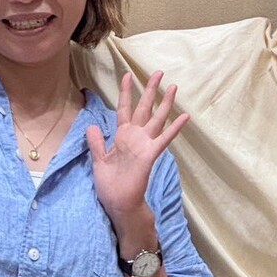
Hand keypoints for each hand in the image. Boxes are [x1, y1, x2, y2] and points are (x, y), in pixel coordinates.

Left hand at [86, 71, 188, 219]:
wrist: (119, 203)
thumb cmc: (110, 185)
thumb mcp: (99, 161)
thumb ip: (97, 143)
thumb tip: (92, 125)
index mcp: (121, 136)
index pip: (123, 108)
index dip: (125, 92)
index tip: (127, 75)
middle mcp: (135, 136)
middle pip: (144, 107)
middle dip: (150, 90)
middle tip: (158, 72)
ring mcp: (145, 144)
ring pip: (157, 118)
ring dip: (166, 103)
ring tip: (174, 87)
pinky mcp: (151, 154)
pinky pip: (164, 138)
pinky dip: (174, 128)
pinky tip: (185, 117)